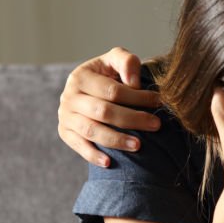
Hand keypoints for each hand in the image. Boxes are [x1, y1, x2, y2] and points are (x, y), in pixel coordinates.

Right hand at [58, 47, 162, 166]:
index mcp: (80, 76)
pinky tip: (110, 162)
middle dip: (133, 119)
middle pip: (103, 111)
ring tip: (138, 145)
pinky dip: (93, 155)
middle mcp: (68, 97)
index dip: (137, 97)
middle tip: (156, 124)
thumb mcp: (116, 60)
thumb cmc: (109, 73)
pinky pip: (79, 146)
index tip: (158, 102)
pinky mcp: (65, 132)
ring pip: (92, 131)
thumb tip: (133, 83)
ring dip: (116, 140)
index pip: (112, 91)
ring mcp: (65, 116)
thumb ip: (126, 62)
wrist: (89, 88)